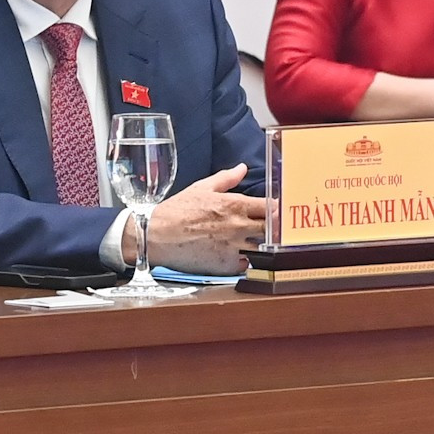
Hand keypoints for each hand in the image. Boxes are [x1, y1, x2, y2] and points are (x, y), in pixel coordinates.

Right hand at [132, 164, 264, 274]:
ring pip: (262, 248)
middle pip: (273, 229)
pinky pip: (246, 264)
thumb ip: (226, 179)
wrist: (156, 236)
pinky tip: (235, 254)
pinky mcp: (227, 265)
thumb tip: (242, 168)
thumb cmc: (176, 211)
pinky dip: (244, 260)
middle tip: (269, 227)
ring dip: (260, 244)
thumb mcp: (201, 188)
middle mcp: (238, 226)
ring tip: (250, 241)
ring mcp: (234, 247)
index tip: (277, 210)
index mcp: (234, 205)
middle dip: (274, 228)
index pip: (271, 207)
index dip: (277, 209)